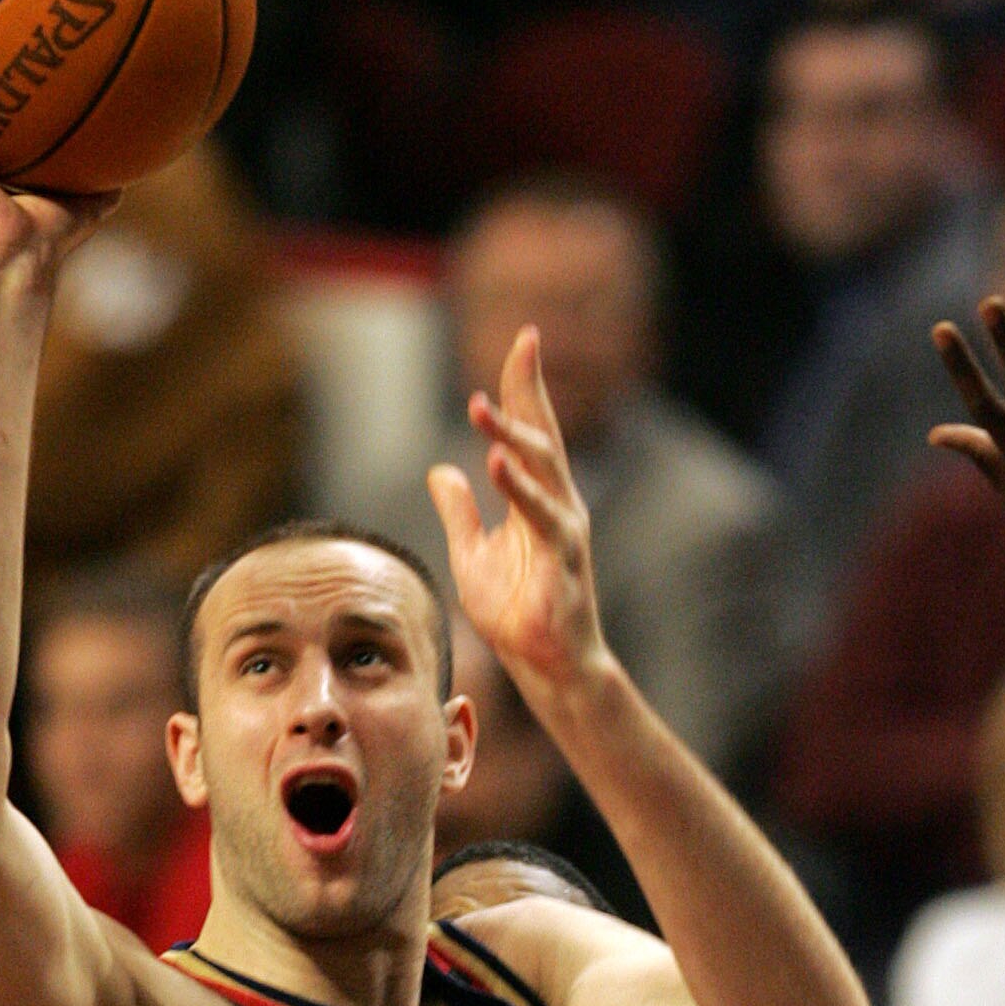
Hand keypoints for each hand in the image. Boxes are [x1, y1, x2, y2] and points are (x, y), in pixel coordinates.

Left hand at [430, 327, 612, 712]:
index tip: (524, 339)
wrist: (548, 666)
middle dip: (532, 387)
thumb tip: (440, 471)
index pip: (529, 432)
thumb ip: (459, 512)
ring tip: (479, 405)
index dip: (524, 386)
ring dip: (511, 433)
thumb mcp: (473, 556)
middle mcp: (557, 503)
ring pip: (542, 467)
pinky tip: (494, 460)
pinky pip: (540, 515)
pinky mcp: (563, 557)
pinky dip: (517, 486)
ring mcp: (564, 527)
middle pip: (544, 432)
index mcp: (536, 499)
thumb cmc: (518, 615)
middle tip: (525, 340)